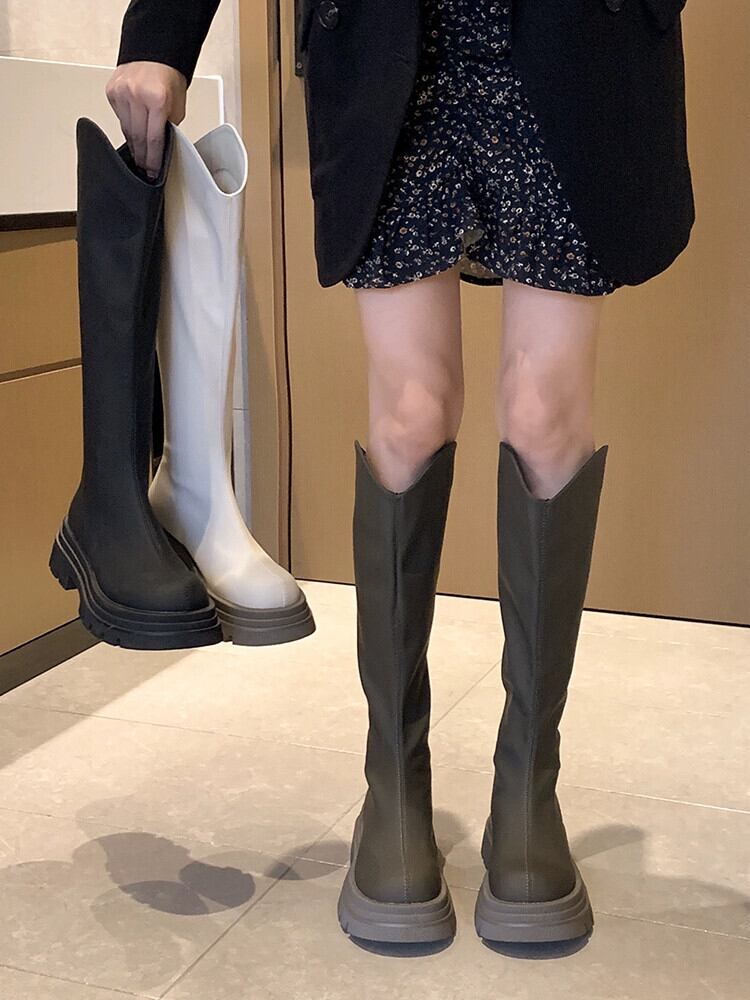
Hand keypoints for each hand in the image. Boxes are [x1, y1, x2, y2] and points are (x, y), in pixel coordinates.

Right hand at [105, 62, 186, 178]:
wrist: (155, 52)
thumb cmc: (169, 77)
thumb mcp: (178, 106)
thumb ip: (169, 127)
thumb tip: (160, 148)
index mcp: (157, 99)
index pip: (153, 140)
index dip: (152, 160)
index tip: (151, 173)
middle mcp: (136, 95)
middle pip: (137, 138)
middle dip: (141, 157)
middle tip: (143, 171)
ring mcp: (121, 92)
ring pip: (126, 130)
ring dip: (133, 145)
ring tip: (138, 157)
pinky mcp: (111, 91)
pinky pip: (119, 117)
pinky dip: (126, 126)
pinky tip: (132, 132)